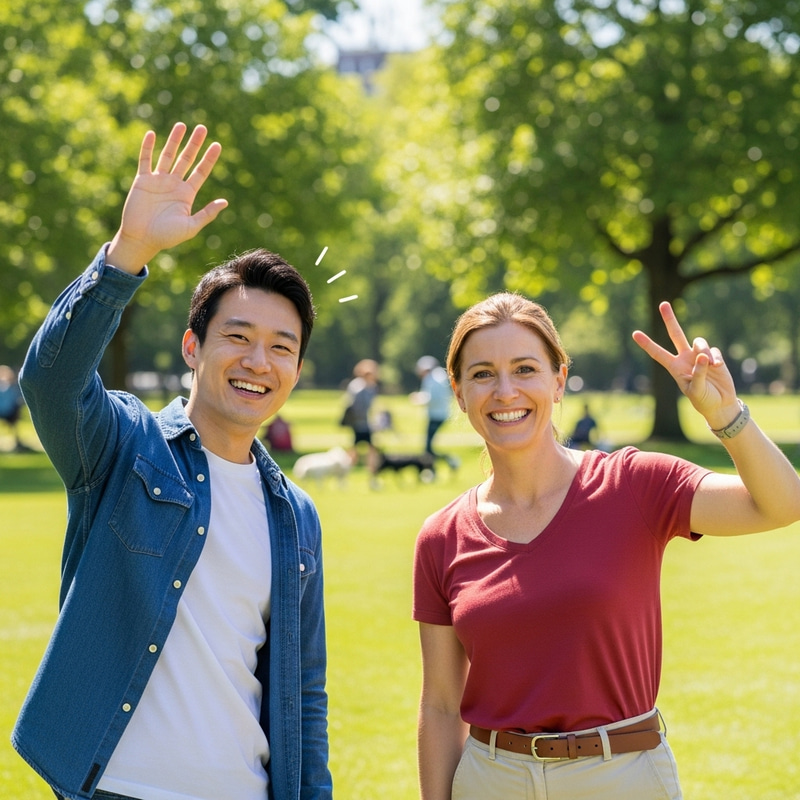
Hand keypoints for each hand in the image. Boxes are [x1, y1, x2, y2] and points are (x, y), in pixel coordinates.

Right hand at [106, 122, 227, 272]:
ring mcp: (158, 181)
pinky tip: (152, 134)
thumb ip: (207, 214)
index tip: (217, 145)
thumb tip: (225, 202)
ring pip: (167, 155)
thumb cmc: (167, 237)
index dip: (209, 158)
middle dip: (194, 144)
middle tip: (202, 127)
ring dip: (174, 140)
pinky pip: (145, 160)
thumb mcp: (191, 226)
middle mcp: (174, 184)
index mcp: (187, 194)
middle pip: (186, 159)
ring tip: (182, 125)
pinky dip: (147, 147)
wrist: (142, 239)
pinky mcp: (142, 181)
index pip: (201, 172)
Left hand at [632, 302, 739, 428]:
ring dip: (703, 350)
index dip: (647, 344)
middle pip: (676, 334)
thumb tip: (702, 355)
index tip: (634, 333)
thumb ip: (698, 373)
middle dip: (670, 319)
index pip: (657, 353)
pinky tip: (718, 367)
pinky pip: (713, 350)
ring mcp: (699, 356)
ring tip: (710, 365)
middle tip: (663, 304)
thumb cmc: (703, 400)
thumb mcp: (696, 390)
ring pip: (698, 342)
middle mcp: (684, 358)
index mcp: (674, 368)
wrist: (720, 404)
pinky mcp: (714, 357)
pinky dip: (715, 358)